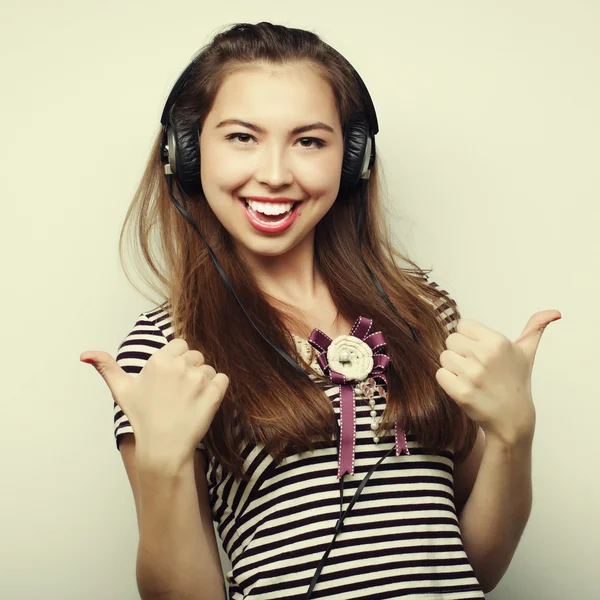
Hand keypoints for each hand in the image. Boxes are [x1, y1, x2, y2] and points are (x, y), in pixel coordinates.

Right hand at [80, 338, 228, 463]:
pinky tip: (202, 403)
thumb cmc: (143, 419)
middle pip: (196, 356)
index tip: (171, 379)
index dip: (177, 360)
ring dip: (203, 382)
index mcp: (159, 360)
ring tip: (188, 401)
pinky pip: (223, 379)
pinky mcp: (214, 393)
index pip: (180, 344)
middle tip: (178, 393)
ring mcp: (198, 379)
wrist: (164, 448)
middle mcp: (179, 366)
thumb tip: (85, 354)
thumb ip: (106, 367)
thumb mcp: (121, 390)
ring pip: (209, 369)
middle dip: (190, 370)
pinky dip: (217, 389)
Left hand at [435, 309, 560, 445]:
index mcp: (497, 342)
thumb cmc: (516, 381)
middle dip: (460, 352)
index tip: (479, 350)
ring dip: (453, 367)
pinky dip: (448, 381)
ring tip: (471, 377)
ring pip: (444, 357)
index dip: (468, 337)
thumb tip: (554, 312)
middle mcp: (484, 356)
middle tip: (475, 366)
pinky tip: (464, 387)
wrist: (512, 419)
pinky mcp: (461, 392)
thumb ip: (535, 328)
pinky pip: (440, 375)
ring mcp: (472, 375)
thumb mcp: (527, 352)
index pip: (462, 325)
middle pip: (451, 340)